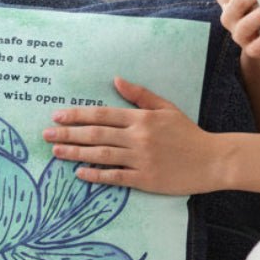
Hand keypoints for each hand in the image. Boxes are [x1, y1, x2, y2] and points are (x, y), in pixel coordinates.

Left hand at [42, 77, 224, 193]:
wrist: (213, 160)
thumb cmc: (188, 133)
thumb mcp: (166, 108)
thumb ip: (140, 95)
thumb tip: (116, 79)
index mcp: (142, 118)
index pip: (102, 114)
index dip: (77, 115)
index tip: (57, 116)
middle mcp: (138, 137)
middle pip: (96, 134)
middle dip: (68, 133)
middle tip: (46, 134)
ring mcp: (141, 159)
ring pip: (101, 155)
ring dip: (76, 153)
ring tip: (56, 151)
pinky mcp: (146, 179)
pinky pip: (115, 176)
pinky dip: (96, 174)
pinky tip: (79, 173)